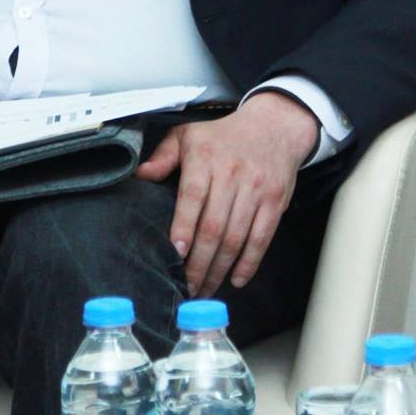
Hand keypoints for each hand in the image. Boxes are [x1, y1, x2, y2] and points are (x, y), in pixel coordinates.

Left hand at [134, 92, 320, 296]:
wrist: (275, 126)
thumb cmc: (226, 135)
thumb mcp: (189, 134)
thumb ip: (163, 156)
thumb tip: (140, 176)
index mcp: (206, 158)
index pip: (194, 196)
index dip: (184, 227)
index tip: (176, 253)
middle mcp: (233, 174)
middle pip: (214, 226)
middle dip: (199, 263)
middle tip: (186, 287)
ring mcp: (256, 189)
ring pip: (236, 237)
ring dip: (220, 269)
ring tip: (205, 289)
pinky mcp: (275, 201)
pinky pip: (262, 237)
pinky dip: (249, 262)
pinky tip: (236, 278)